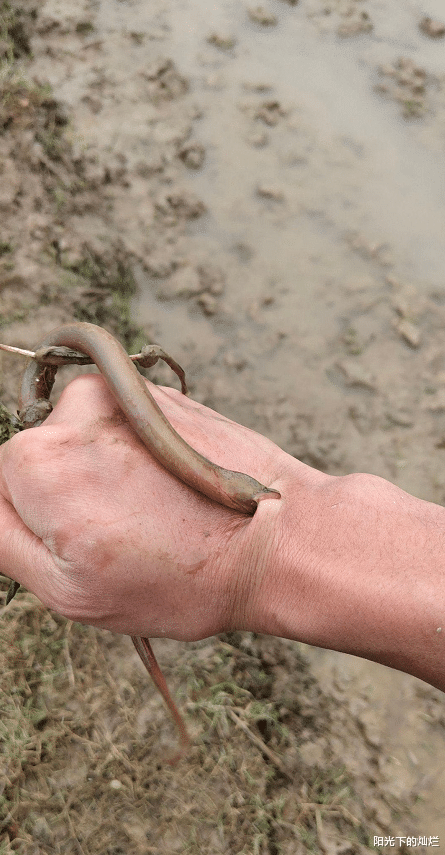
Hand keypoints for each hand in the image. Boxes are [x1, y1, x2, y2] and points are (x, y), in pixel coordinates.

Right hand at [0, 373, 287, 639]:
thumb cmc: (181, 578)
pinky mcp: (151, 389)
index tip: (82, 543)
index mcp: (37, 464)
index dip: (37, 526)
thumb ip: (4, 539)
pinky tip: (168, 488)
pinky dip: (129, 453)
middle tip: (124, 535)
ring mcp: (116, 392)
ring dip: (100, 474)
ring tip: (153, 511)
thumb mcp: (71, 590)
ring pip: (74, 440)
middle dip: (65, 499)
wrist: (279, 537)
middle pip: (35, 460)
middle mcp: (71, 413)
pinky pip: (111, 423)